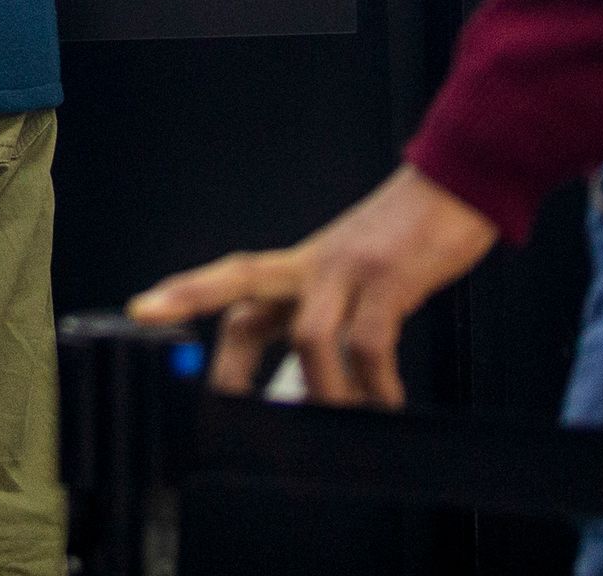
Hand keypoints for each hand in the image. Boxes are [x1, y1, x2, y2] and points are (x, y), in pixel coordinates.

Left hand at [126, 164, 498, 406]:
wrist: (459, 185)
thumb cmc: (406, 235)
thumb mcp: (355, 270)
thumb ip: (328, 313)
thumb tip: (312, 379)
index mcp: (301, 263)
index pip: (234, 279)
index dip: (187, 294)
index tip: (144, 311)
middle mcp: (314, 262)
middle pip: (242, 282)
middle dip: (212, 329)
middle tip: (206, 389)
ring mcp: (349, 267)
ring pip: (308, 335)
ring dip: (324, 390)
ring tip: (344, 417)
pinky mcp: (390, 277)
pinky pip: (370, 343)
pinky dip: (376, 385)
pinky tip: (388, 404)